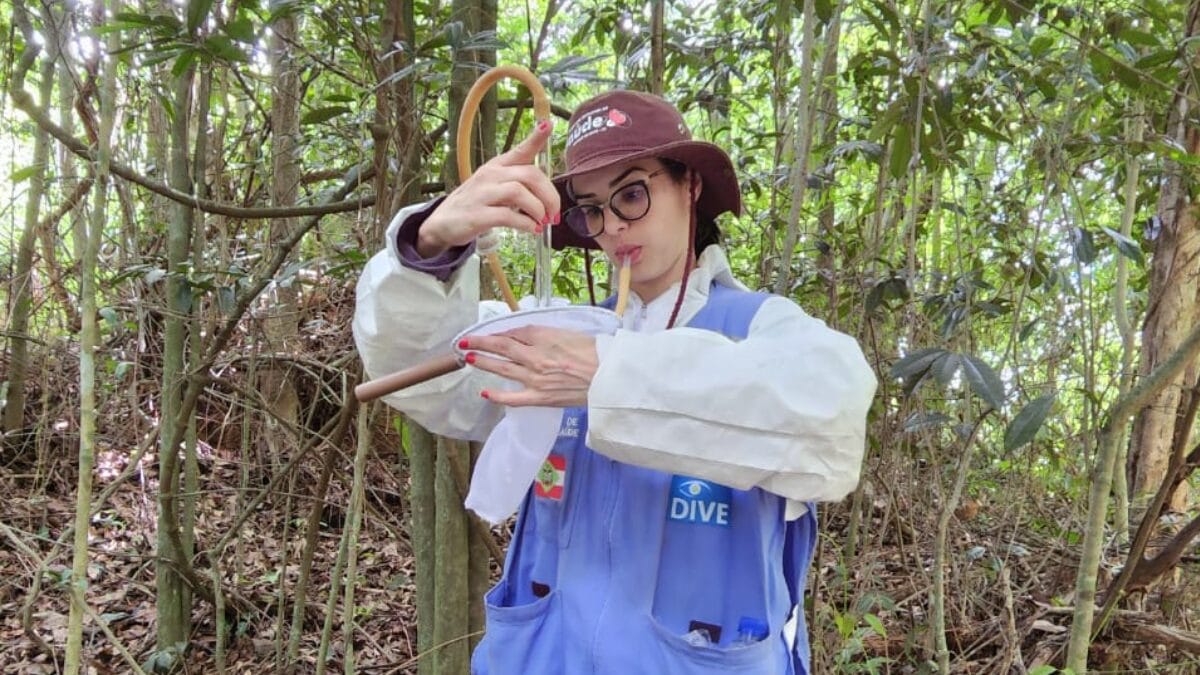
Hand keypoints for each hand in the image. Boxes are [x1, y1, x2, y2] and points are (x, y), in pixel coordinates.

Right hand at [417, 120, 559, 256]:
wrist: (442, 223)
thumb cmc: (475, 203)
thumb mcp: (494, 186)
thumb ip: (518, 185)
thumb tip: (548, 196)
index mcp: (497, 166)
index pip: (520, 150)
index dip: (536, 138)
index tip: (548, 125)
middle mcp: (490, 175)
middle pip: (529, 174)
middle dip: (549, 195)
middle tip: (554, 213)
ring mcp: (482, 194)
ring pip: (519, 192)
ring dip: (537, 209)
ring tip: (541, 222)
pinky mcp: (478, 215)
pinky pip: (508, 216)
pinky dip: (525, 224)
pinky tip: (531, 229)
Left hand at [462, 326, 597, 407]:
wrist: (609, 377)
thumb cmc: (596, 352)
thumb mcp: (569, 333)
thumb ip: (546, 334)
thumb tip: (526, 337)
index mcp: (544, 336)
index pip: (514, 333)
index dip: (498, 333)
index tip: (488, 333)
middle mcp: (535, 356)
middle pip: (501, 347)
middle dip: (481, 343)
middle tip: (464, 341)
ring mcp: (535, 378)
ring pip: (502, 368)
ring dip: (484, 362)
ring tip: (469, 358)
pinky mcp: (540, 397)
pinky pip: (513, 398)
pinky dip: (497, 396)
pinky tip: (485, 393)